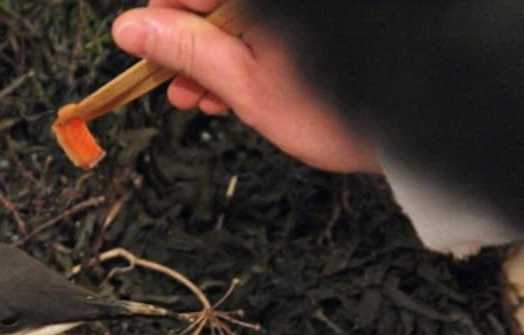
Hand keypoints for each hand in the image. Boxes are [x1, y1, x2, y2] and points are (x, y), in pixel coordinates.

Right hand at [112, 0, 380, 172]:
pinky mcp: (298, 31)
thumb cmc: (332, 106)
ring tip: (205, 98)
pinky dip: (241, 56)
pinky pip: (257, 31)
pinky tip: (232, 88)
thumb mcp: (243, 83)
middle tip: (179, 85)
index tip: (152, 55)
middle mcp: (267, 4)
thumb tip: (131, 28)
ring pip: (231, 20)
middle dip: (187, 46)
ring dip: (211, 58)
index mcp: (251, 1)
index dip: (160, 22)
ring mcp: (284, 18)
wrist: (403, 122)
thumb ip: (185, 49)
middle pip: (206, 5)